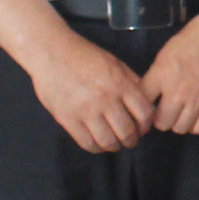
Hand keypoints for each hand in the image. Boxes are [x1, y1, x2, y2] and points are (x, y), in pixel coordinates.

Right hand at [26, 33, 155, 152]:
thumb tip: (146, 105)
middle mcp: (105, 99)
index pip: (144, 114)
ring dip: (114, 146)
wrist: (52, 52)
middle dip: (132, 140)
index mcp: (121, 84)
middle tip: (129, 140)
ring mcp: (85, 110)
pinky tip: (97, 143)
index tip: (142, 128)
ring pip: (108, 141)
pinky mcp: (67, 118)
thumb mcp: (115, 63)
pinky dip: (96, 148)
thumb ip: (132, 83)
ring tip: (113, 143)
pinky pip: (87, 143)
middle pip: (127, 132)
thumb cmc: (85, 55)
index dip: (146, 126)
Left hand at [141, 13, 198, 134]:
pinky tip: (196, 114)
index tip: (149, 106)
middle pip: (161, 123)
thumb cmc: (191, 40)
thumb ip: (156, 78)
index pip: (143, 104)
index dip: (143, 107)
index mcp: (161, 76)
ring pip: (180, 128)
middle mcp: (177, 92)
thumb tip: (151, 98)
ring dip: (178, 122)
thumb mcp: (164, 55)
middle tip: (166, 110)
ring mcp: (197, 101)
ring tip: (182, 113)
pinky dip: (195, 124)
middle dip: (161, 119)